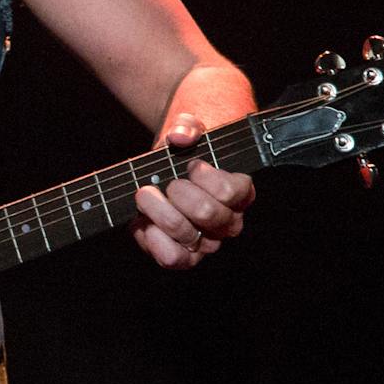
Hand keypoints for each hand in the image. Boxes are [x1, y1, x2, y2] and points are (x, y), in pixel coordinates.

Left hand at [130, 113, 256, 269]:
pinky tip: (144, 222)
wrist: (161, 175)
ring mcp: (206, 242)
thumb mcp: (186, 131)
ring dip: (158, 210)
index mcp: (238, 193)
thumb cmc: (181, 156)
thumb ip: (186, 125)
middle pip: (206, 213)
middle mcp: (227, 222)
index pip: (231, 191)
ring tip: (145, 195)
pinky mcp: (183, 256)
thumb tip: (180, 135)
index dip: (205, 177)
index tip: (191, 165)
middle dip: (177, 192)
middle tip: (166, 183)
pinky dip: (153, 239)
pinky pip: (173, 258)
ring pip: (186, 234)